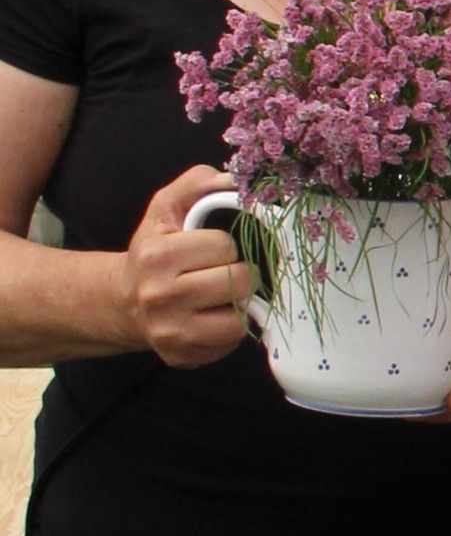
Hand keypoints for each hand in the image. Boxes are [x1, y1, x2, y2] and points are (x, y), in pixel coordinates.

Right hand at [123, 164, 252, 369]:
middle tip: (216, 274)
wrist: (124, 301)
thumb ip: (197, 184)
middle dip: (236, 274)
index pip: (224, 246)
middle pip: (238, 281)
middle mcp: (158, 296)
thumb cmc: (155, 250)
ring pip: (240, 316)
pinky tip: (209, 317)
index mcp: (156, 256)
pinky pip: (232, 342)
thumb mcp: (167, 209)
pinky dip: (229, 329)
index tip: (207, 251)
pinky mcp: (182, 357)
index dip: (223, 246)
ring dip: (237, 304)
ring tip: (216, 296)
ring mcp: (169, 332)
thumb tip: (234, 178)